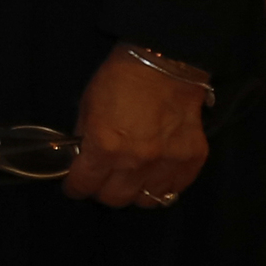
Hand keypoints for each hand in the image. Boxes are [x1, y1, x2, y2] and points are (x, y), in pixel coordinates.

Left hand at [61, 45, 209, 210]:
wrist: (164, 65)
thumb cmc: (119, 80)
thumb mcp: (88, 105)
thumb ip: (85, 136)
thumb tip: (81, 157)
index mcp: (105, 146)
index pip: (84, 184)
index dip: (75, 187)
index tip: (74, 186)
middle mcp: (136, 162)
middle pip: (115, 199)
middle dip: (102, 192)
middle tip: (102, 181)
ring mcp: (166, 164)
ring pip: (147, 201)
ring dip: (134, 193)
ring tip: (130, 181)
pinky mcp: (192, 161)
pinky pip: (174, 190)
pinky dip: (162, 187)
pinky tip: (155, 175)